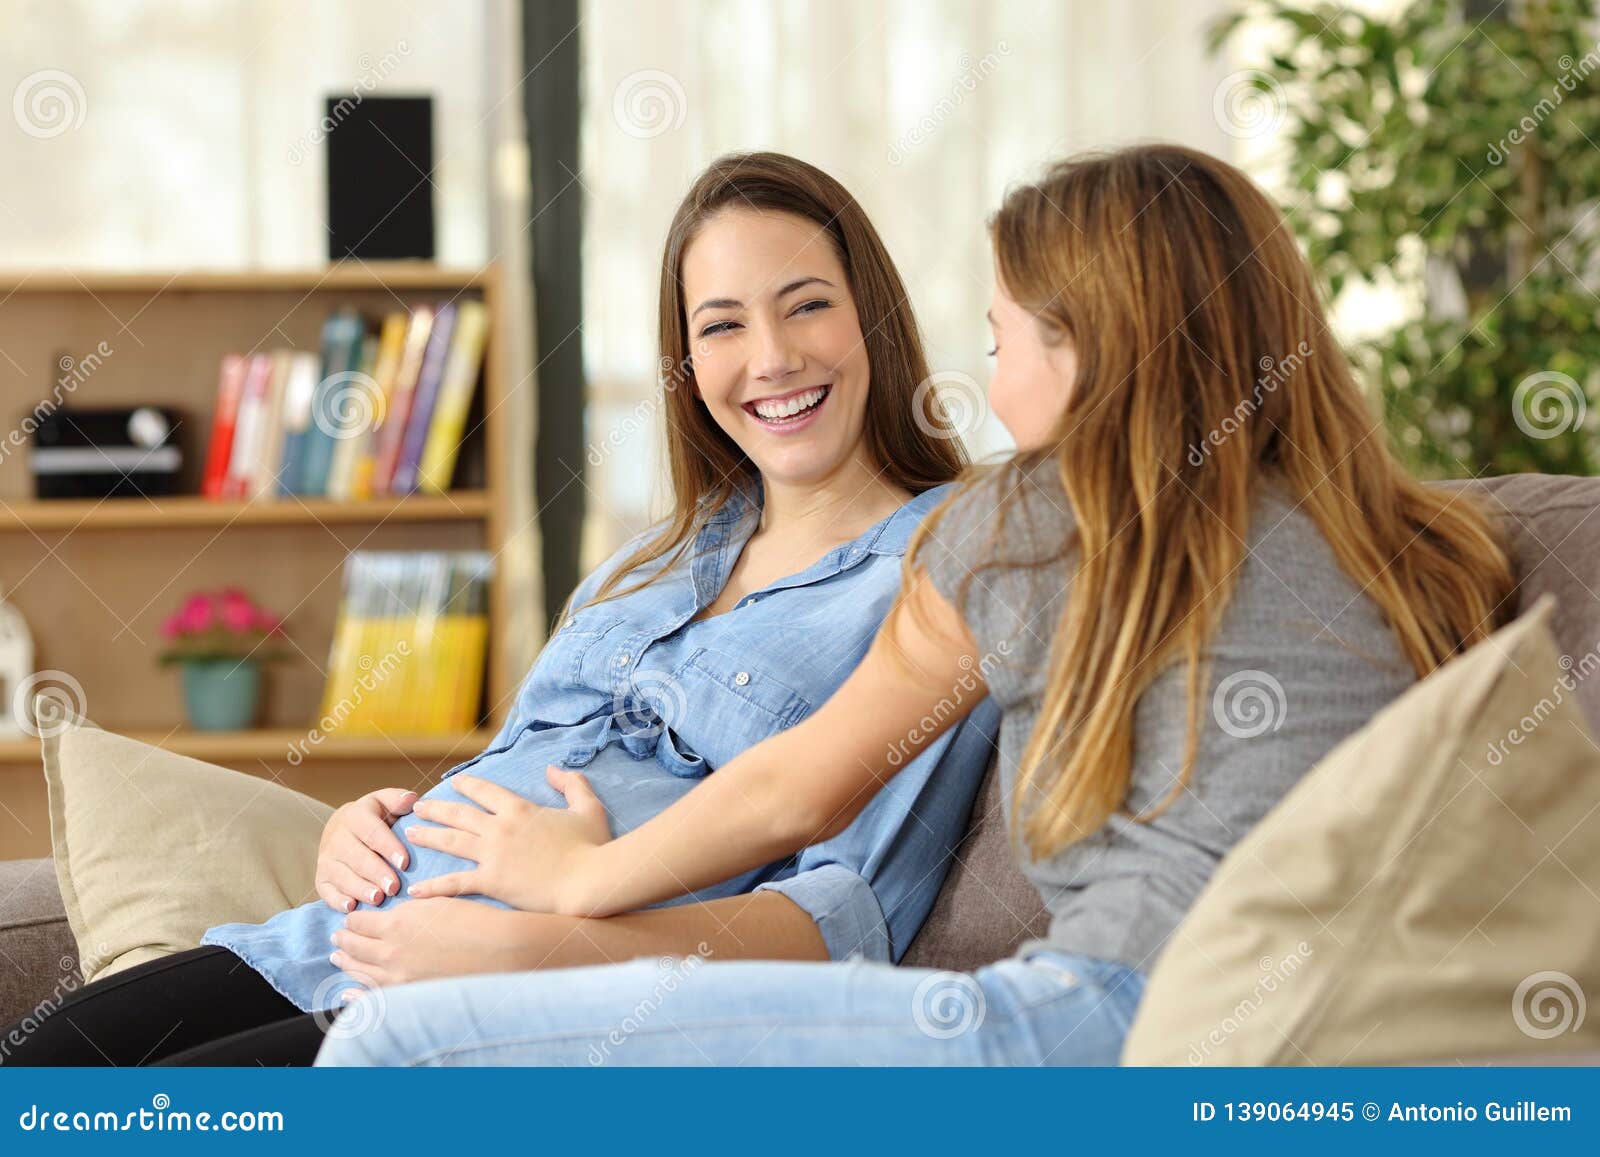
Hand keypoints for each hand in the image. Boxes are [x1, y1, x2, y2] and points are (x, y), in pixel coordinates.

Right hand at [314, 787, 417, 912]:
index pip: (372, 832)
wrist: (343, 828)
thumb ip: (398, 800)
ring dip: (359, 888)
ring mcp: (327, 859)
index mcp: (356, 816)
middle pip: (357, 857)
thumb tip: (412, 800)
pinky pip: (326, 891)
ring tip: (377, 899)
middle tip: (394, 887)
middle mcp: (337, 837)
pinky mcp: (321, 878)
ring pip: (341, 875)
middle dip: (376, 873)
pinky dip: (337, 901)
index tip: (404, 862)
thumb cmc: (375, 817)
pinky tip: (352, 907)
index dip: (388, 847)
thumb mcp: (385, 802)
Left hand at [328, 897, 540, 989]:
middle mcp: (390, 954)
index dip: (354, 919)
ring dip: (347, 963)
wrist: (501, 950)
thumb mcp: (437, 903)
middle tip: (337, 937)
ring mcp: (398, 979)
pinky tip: (347, 992)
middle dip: (344, 940)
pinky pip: (374, 997)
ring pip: (360, 972)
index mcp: (396, 925)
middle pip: (355, 947)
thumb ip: (407, 908)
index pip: (360, 922)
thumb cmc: (474, 920)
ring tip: (338, 957)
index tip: (351, 918)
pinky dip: (357, 994)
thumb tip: (389, 914)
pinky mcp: (410, 995)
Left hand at [404, 766, 611, 911]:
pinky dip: (434, 887)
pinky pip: (455, 882)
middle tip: (417, 807)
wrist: (588, 880)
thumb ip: (572, 784)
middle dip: (436, 809)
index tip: (454, 782)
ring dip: (428, 836)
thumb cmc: (592, 847)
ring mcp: (492, 855)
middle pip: (459, 814)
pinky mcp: (491, 881)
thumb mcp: (588, 808)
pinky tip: (416, 890)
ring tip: (410, 835)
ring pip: (451, 842)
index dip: (468, 785)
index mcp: (520, 809)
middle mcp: (500, 828)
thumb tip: (552, 769)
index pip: (486, 791)